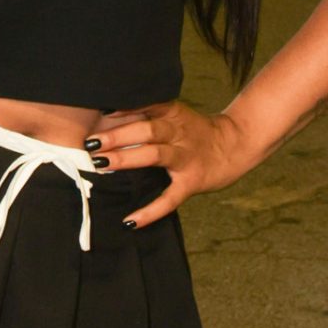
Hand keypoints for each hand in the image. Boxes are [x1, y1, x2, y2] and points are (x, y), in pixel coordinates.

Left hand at [82, 99, 253, 229]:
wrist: (235, 144)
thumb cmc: (196, 130)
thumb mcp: (176, 114)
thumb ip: (148, 113)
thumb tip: (106, 114)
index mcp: (174, 115)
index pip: (148, 107)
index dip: (125, 109)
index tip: (101, 111)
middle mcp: (180, 134)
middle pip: (147, 131)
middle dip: (118, 135)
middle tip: (91, 142)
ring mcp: (186, 158)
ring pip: (155, 156)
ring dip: (127, 159)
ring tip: (101, 164)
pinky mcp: (192, 182)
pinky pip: (170, 198)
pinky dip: (150, 211)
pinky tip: (130, 220)